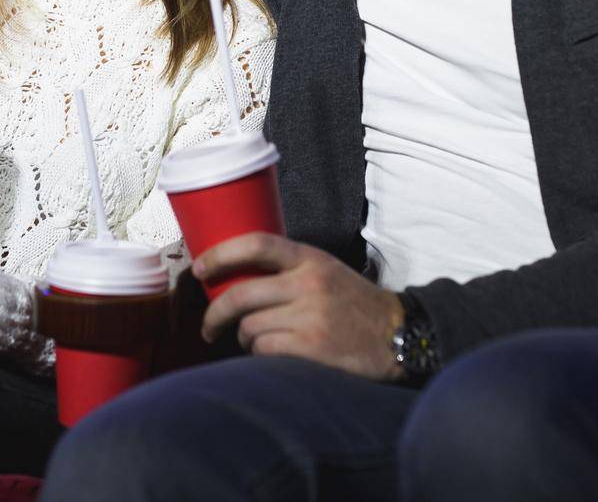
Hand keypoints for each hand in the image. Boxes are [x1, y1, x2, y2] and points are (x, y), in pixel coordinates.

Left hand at [195, 233, 404, 380]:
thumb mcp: (325, 270)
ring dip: (244, 338)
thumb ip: (289, 270)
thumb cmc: (353, 303)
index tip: (200, 269)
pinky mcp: (311, 347)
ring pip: (249, 327)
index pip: (256, 244)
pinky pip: (264, 350)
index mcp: (309, 258)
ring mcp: (310, 316)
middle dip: (215, 314)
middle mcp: (308, 283)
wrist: (397, 335)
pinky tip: (271, 353)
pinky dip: (260, 354)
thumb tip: (235, 277)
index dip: (220, 255)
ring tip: (256, 341)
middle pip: (240, 295)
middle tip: (208, 327)